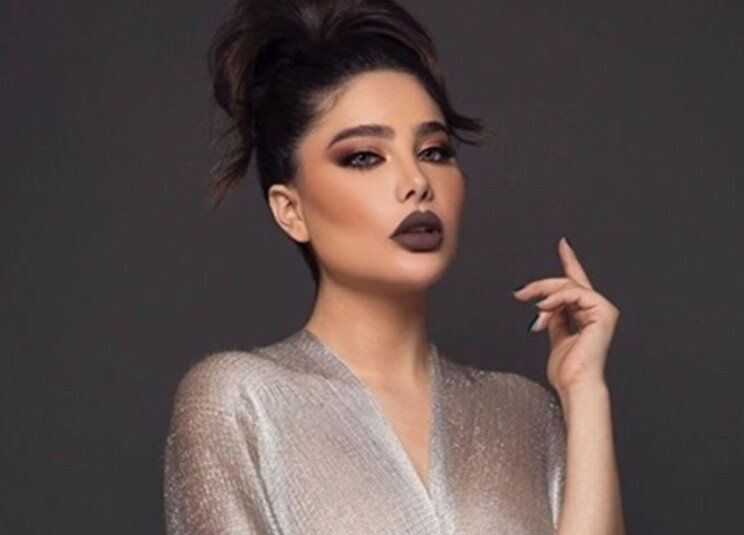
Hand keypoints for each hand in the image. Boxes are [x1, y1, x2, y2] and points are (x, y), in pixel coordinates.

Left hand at [512, 237, 618, 395]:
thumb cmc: (567, 370)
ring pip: (568, 286)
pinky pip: (574, 294)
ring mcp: (603, 310)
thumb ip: (554, 318)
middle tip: (521, 292)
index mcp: (588, 316)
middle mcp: (598, 310)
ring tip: (531, 307)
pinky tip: (542, 310)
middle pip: (567, 283)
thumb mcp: (556, 337)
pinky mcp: (603, 312)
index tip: (563, 244)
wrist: (575, 384)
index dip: (570, 262)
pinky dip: (555, 299)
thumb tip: (545, 305)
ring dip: (544, 294)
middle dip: (541, 285)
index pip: (577, 284)